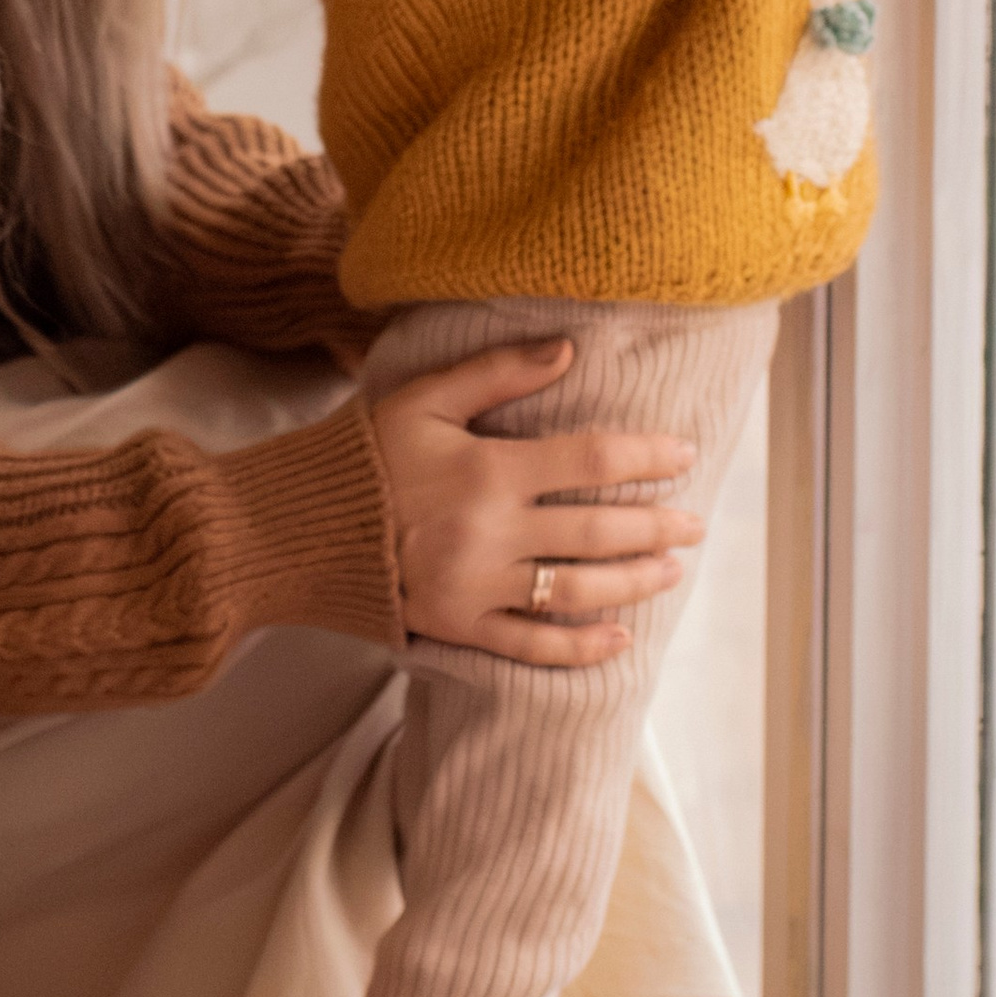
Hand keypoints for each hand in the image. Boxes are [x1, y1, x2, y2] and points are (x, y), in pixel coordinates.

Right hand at [367, 339, 702, 666]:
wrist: (299, 527)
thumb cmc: (365, 454)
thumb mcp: (425, 397)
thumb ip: (497, 373)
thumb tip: (568, 348)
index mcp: (489, 471)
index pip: (591, 459)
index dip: (646, 456)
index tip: (684, 456)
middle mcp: (493, 533)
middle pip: (598, 530)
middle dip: (657, 526)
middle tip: (696, 524)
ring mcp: (478, 587)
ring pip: (577, 591)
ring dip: (634, 582)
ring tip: (671, 572)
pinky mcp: (460, 627)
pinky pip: (532, 646)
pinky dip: (581, 648)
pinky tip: (620, 639)